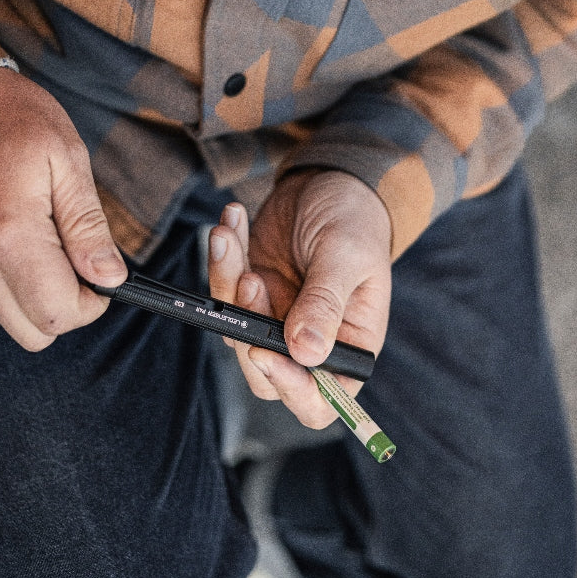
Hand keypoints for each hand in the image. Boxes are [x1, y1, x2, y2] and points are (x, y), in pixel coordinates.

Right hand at [0, 67, 126, 349]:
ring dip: (40, 291)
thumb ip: (88, 227)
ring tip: (48, 232)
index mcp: (9, 234)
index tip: (102, 275)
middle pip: (32, 332)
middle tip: (80, 258)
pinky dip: (17, 276)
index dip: (91, 304)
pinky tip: (22, 230)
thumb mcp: (68, 160)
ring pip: (11, 315)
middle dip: (66, 307)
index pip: (56, 314)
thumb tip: (110, 279)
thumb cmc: (16, 119)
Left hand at [208, 170, 391, 427]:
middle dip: (246, 331)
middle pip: (266, 373)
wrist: (330, 180)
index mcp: (349, 344)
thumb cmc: (354, 218)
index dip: (292, 388)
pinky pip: (224, 291)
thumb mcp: (346, 255)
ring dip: (227, 282)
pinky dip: (222, 257)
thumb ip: (325, 302)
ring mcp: (276, 318)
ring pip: (236, 330)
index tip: (263, 352)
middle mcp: (310, 341)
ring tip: (231, 235)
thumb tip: (306, 353)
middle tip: (248, 279)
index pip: (321, 397)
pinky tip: (232, 222)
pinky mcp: (250, 292)